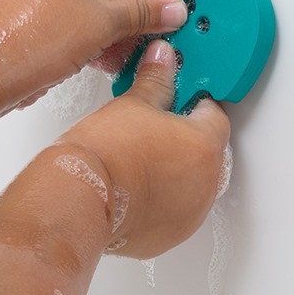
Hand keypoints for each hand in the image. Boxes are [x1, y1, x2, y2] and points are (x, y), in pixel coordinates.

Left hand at [0, 0, 189, 104]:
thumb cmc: (32, 42)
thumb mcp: (103, 25)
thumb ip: (142, 12)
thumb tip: (171, 7)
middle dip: (128, 4)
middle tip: (150, 26)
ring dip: (105, 20)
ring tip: (124, 47)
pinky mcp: (14, 2)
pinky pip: (57, 6)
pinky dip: (79, 24)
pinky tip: (96, 51)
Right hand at [57, 40, 230, 259]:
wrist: (78, 198)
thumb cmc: (104, 155)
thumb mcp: (132, 104)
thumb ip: (156, 80)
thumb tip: (163, 59)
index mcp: (204, 145)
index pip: (215, 115)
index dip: (195, 104)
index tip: (179, 101)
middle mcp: (206, 182)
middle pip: (207, 152)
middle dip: (186, 140)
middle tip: (155, 130)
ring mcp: (190, 213)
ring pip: (193, 184)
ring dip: (177, 173)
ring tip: (142, 161)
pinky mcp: (171, 235)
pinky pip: (176, 212)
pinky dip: (163, 202)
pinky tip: (138, 188)